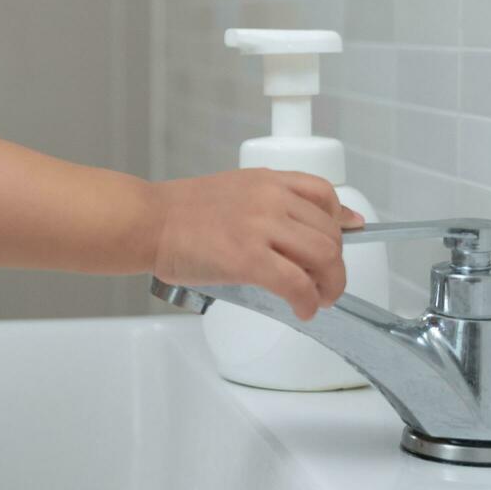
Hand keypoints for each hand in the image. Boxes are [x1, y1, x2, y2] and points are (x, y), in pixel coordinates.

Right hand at [145, 168, 364, 321]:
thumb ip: (273, 201)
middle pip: (329, 232)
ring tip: (319, 298)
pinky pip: (297, 284)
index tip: (344, 237)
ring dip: (330, 285)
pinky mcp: (248, 258)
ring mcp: (260, 228)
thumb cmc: (181, 212)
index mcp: (265, 180)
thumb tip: (308, 221)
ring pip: (323, 257)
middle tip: (325, 282)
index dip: (340, 221)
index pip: (325, 193)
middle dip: (335, 264)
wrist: (146, 221)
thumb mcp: (235, 191)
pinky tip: (303, 309)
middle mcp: (269, 199)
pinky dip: (308, 302)